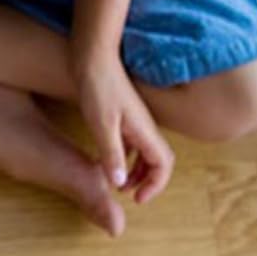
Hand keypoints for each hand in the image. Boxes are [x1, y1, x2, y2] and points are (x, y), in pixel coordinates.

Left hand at [76, 54, 173, 230]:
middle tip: (127, 194)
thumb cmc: (97, 86)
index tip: (137, 199)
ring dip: (135, 171)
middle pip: (158, 161)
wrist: (93, 56)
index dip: (155, 185)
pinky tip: (107, 161)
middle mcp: (145, 126)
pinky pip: (132, 143)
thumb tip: (120, 183)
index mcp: (144, 130)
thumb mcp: (101, 124)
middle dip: (147, 181)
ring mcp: (136, 120)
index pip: (163, 165)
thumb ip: (112, 154)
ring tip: (117, 183)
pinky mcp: (124, 114)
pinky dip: (125, 157)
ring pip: (144, 152)